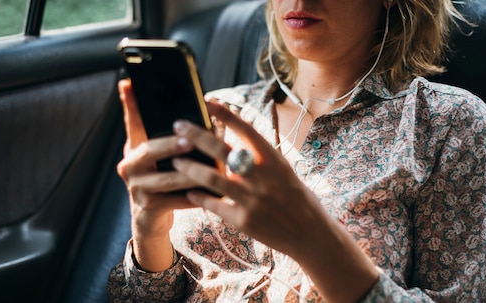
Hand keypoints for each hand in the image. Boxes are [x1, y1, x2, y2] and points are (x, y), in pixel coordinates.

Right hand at [116, 78, 197, 270]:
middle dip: (171, 145)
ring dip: (191, 174)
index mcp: (134, 148)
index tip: (129, 83)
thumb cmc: (164, 178)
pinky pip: (176, 201)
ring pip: (167, 179)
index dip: (129, 104)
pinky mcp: (148, 208)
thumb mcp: (163, 156)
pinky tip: (212, 193)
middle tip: (189, 140)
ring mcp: (137, 188)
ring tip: (211, 168)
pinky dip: (195, 196)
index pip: (132, 122)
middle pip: (149, 151)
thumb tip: (205, 112)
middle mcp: (130, 166)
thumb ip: (176, 136)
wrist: (151, 217)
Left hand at [171, 101, 325, 256]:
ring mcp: (252, 199)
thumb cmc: (297, 199)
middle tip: (178, 126)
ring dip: (190, 167)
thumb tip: (234, 143)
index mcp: (274, 161)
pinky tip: (189, 192)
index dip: (226, 114)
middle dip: (196, 136)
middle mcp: (262, 177)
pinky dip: (199, 197)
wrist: (310, 235)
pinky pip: (214, 205)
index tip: (208, 101)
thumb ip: (260, 159)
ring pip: (212, 177)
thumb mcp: (284, 172)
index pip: (247, 130)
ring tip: (175, 160)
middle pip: (222, 150)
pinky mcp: (244, 220)